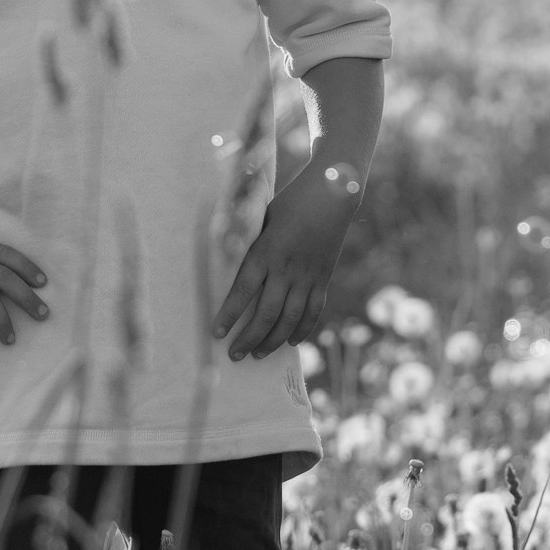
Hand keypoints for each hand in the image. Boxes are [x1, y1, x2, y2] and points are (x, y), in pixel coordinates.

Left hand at [214, 158, 356, 360]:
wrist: (333, 194)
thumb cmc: (290, 201)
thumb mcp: (262, 217)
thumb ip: (248, 242)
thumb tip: (226, 259)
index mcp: (266, 251)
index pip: (243, 291)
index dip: (229, 315)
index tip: (216, 333)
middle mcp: (287, 268)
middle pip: (266, 313)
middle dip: (248, 338)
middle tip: (234, 354)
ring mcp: (308, 276)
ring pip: (290, 319)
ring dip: (273, 341)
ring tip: (258, 355)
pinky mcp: (323, 278)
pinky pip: (313, 311)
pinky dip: (302, 329)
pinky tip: (290, 342)